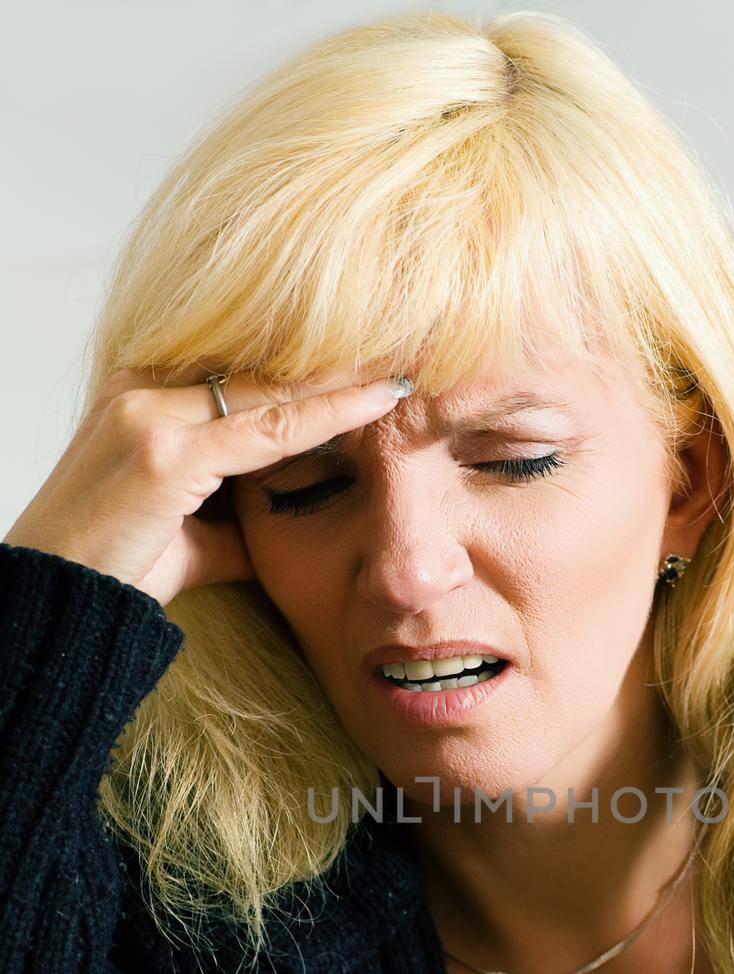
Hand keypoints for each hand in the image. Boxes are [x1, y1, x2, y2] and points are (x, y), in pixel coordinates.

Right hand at [4, 367, 409, 606]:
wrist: (56, 601)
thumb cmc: (113, 571)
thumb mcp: (187, 535)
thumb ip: (237, 521)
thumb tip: (287, 529)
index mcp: (143, 396)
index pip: (242, 370)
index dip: (310, 366)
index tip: (372, 359)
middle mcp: (143, 389)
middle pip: (260, 364)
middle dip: (336, 358)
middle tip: (406, 343)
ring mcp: (151, 416)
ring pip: (272, 387)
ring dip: (346, 375)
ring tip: (408, 360)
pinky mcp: (165, 454)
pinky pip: (268, 427)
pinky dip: (330, 413)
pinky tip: (379, 401)